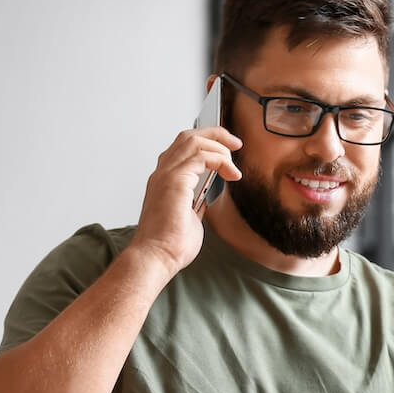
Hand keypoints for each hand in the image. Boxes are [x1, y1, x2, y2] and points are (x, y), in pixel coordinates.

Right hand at [128, 126, 241, 279]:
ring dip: (219, 146)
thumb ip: (195, 203)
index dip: (207, 143)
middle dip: (215, 135)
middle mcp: (163, 173)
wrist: (157, 257)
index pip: (183, 148)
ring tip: (234, 164)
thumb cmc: (169, 245)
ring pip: (193, 141)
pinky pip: (201, 156)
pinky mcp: (175, 181)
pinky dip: (219, 160)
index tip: (228, 151)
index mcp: (164, 180)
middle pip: (188, 137)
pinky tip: (231, 173)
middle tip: (236, 143)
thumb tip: (206, 197)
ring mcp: (166, 175)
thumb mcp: (190, 218)